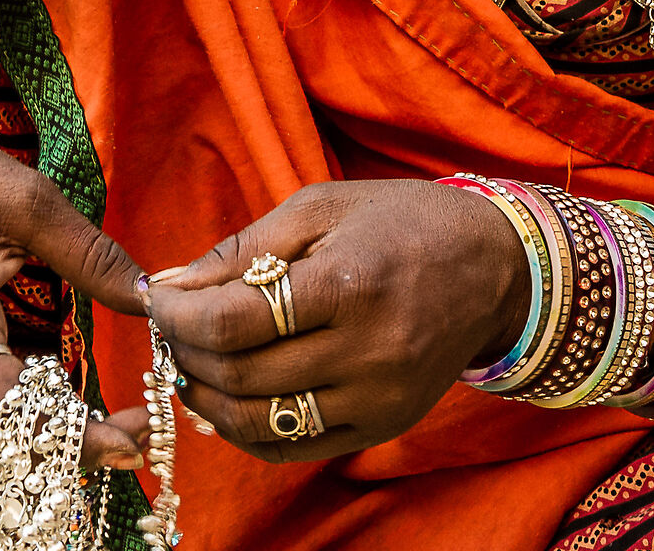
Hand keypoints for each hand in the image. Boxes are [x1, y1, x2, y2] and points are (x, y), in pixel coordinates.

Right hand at [0, 136, 152, 488]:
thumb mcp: (31, 202)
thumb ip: (91, 255)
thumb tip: (150, 297)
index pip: (7, 406)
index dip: (69, 434)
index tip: (129, 440)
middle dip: (69, 455)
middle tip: (135, 439)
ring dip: (38, 461)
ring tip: (105, 436)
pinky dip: (11, 444)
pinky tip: (59, 419)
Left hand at [145, 180, 528, 461]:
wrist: (496, 268)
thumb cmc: (403, 222)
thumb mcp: (323, 207)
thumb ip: (244, 248)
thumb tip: (171, 285)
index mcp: (349, 284)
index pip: (234, 321)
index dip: (178, 317)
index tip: (158, 301)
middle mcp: (368, 351)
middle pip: (240, 376)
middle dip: (186, 353)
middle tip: (172, 329)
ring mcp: (378, 398)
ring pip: (259, 422)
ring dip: (208, 397)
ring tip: (195, 362)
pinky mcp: (383, 425)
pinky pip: (292, 447)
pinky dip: (246, 429)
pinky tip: (233, 395)